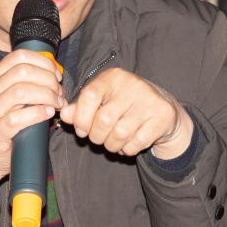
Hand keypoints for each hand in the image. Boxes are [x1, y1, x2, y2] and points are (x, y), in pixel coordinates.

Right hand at [0, 49, 64, 195]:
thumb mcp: (9, 95)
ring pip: (21, 92)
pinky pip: (19, 117)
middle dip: (48, 80)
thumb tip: (56, 74)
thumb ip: (26, 82)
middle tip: (59, 93)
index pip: (19, 56)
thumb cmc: (3, 121)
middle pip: (23, 72)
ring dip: (46, 96)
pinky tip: (48, 113)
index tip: (56, 75)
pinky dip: (38, 113)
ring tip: (57, 104)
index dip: (43, 63)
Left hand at [59, 69, 193, 159]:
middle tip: (99, 138)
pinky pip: (136, 143)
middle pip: (103, 120)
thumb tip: (63, 114)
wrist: (161, 108)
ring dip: (111, 145)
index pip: (89, 96)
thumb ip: (80, 108)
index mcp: (113, 77)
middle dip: (96, 137)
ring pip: (120, 134)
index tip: (81, 130)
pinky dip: (128, 150)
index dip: (81, 118)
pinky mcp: (162, 116)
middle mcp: (132, 85)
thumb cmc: (124, 105)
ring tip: (113, 142)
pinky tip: (129, 144)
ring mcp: (149, 100)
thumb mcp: (102, 101)